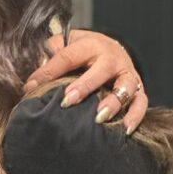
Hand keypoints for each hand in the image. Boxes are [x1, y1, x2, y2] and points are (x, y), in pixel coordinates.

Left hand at [24, 29, 146, 133]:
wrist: (112, 49)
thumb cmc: (82, 51)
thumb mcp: (65, 44)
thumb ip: (49, 56)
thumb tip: (34, 80)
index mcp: (91, 44)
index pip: (68, 56)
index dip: (48, 71)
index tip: (31, 86)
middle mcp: (112, 58)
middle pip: (101, 70)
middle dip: (84, 86)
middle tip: (67, 102)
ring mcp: (127, 74)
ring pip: (126, 87)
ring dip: (113, 102)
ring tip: (99, 118)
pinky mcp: (138, 88)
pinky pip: (141, 103)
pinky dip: (136, 116)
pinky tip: (125, 129)